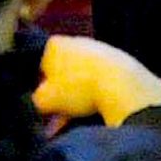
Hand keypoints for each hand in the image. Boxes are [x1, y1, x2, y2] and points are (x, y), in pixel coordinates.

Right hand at [34, 33, 160, 125]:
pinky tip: (97, 112)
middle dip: (62, 96)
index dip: (41, 87)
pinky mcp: (120, 61)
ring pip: (83, 79)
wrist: (122, 85)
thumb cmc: (78, 88)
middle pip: (63, 73)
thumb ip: (37, 99)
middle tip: (60, 116)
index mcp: (56, 44)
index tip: (46, 103)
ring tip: (79, 119)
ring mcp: (100, 50)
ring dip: (79, 99)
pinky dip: (99, 96)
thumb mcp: (45, 99)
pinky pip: (103, 82)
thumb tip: (41, 102)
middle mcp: (78, 41)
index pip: (40, 65)